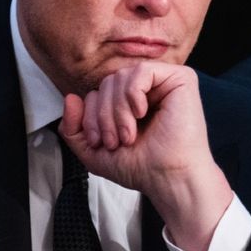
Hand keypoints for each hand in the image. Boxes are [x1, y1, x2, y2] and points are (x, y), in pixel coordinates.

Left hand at [59, 61, 231, 250]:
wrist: (168, 178)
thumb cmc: (139, 167)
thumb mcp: (93, 151)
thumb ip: (73, 128)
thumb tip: (70, 98)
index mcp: (129, 103)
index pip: (98, 92)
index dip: (91, 116)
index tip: (100, 142)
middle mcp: (147, 90)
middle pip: (107, 83)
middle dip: (103, 114)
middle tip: (115, 141)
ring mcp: (164, 82)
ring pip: (121, 77)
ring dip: (118, 110)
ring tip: (128, 134)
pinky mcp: (180, 79)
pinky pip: (142, 71)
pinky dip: (133, 94)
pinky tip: (141, 113)